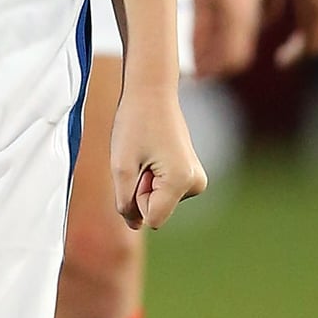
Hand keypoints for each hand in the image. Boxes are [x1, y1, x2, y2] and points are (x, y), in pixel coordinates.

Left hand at [109, 77, 207, 232]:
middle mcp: (196, 184)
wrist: (153, 92)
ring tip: (148, 153)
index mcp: (182, 182)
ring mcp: (196, 180)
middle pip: (155, 211)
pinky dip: (152, 178)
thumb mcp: (121, 167)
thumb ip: (125, 203)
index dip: (134, 198)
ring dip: (145, 182)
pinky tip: (154, 154)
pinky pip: (163, 192)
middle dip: (140, 190)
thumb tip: (137, 225)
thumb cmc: (134, 124)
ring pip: (158, 202)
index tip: (138, 168)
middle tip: (142, 157)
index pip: (151, 220)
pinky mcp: (192, 176)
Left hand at [189, 0, 260, 79]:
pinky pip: (243, 23)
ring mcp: (254, 2)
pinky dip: (227, 32)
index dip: (213, 69)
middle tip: (195, 65)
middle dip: (217, 62)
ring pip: (242, 38)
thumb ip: (199, 28)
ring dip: (221, 48)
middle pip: (239, 52)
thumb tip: (196, 57)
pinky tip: (210, 26)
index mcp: (239, 16)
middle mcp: (252, 13)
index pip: (233, 58)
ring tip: (198, 47)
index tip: (195, 75)